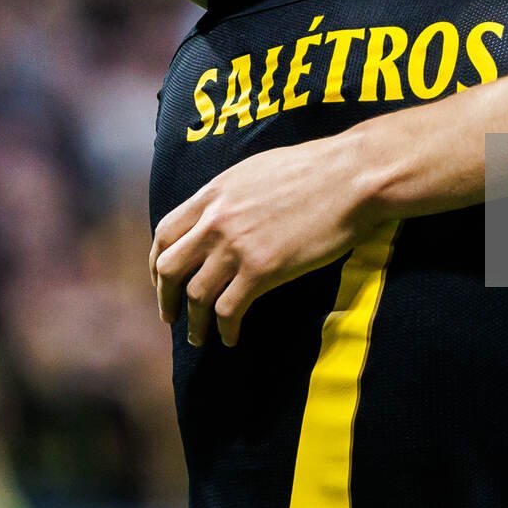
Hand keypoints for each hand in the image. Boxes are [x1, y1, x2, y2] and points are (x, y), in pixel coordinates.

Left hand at [151, 131, 383, 347]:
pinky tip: (231, 338)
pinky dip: (225, 329)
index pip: (165, 232)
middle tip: (170, 316)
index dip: (156, 261)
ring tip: (200, 338)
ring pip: (195, 295)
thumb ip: (230, 195)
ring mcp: (237, 246)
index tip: (160, 279)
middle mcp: (216, 220)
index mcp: (213, 194)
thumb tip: (222, 213)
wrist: (351, 177)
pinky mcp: (263, 270)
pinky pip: (229, 310)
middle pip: (169, 267)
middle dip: (165, 297)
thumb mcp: (256, 172)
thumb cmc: (315, 169)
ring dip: (195, 322)